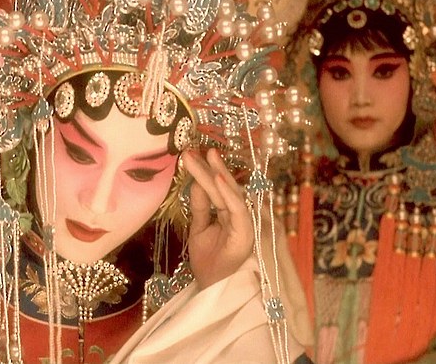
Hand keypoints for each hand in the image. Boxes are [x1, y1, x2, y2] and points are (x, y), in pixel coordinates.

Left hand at [183, 148, 253, 289]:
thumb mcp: (199, 228)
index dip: (204, 172)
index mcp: (228, 214)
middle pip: (224, 187)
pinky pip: (238, 209)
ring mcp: (244, 223)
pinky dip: (228, 193)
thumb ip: (200, 206)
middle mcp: (239, 215)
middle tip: (193, 150)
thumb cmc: (208, 261)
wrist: (211, 286)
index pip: (216, 188)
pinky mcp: (246, 232)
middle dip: (209, 167)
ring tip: (207, 156)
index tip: (189, 155)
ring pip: (231, 194)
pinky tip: (218, 179)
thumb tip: (197, 182)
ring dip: (218, 174)